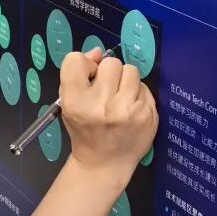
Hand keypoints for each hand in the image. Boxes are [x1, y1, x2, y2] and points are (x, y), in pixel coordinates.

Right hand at [58, 48, 157, 173]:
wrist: (104, 163)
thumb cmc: (84, 131)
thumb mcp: (69, 104)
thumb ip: (77, 75)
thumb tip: (97, 52)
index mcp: (76, 102)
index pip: (75, 61)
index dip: (84, 65)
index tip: (88, 77)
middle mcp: (101, 105)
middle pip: (110, 63)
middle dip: (109, 74)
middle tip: (107, 90)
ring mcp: (127, 110)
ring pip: (131, 71)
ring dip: (125, 81)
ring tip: (120, 98)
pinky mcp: (147, 115)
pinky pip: (144, 87)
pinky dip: (137, 94)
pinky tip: (131, 109)